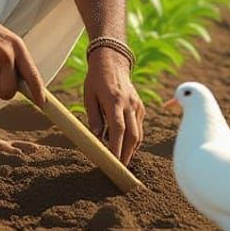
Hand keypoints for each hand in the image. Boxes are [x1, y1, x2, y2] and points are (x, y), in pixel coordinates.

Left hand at [84, 47, 144, 166]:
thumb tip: (97, 137)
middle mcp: (128, 104)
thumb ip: (94, 117)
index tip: (113, 162)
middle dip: (127, 154)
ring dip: (132, 149)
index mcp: (114, 100)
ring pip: (138, 133)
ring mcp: (136, 105)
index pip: (118, 128)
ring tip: (122, 161)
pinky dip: (134, 138)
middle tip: (120, 169)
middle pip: (132, 135)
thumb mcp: (89, 96)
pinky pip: (139, 126)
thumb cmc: (96, 79)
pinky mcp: (140, 106)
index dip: (116, 147)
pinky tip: (126, 145)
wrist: (112, 61)